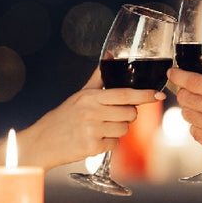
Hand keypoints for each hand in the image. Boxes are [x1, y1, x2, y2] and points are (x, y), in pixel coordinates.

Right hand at [20, 68, 165, 168]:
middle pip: (129, 114)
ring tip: (100, 128)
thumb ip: (98, 78)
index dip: (145, 95)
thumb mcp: (80, 95)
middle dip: (127, 116)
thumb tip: (110, 55)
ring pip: (124, 130)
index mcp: (90, 97)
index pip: (124, 94)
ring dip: (117, 130)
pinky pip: (114, 144)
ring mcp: (92, 131)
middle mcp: (91, 112)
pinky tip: (94, 139)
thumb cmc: (63, 118)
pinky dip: (108, 143)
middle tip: (112, 116)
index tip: (158, 95)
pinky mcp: (92, 147)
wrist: (43, 141)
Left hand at [167, 67, 201, 180]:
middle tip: (189, 92)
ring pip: (186, 114)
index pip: (194, 81)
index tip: (172, 73)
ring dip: (190, 109)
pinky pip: (194, 131)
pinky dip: (196, 126)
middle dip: (184, 92)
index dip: (179, 76)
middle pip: (185, 97)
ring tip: (200, 109)